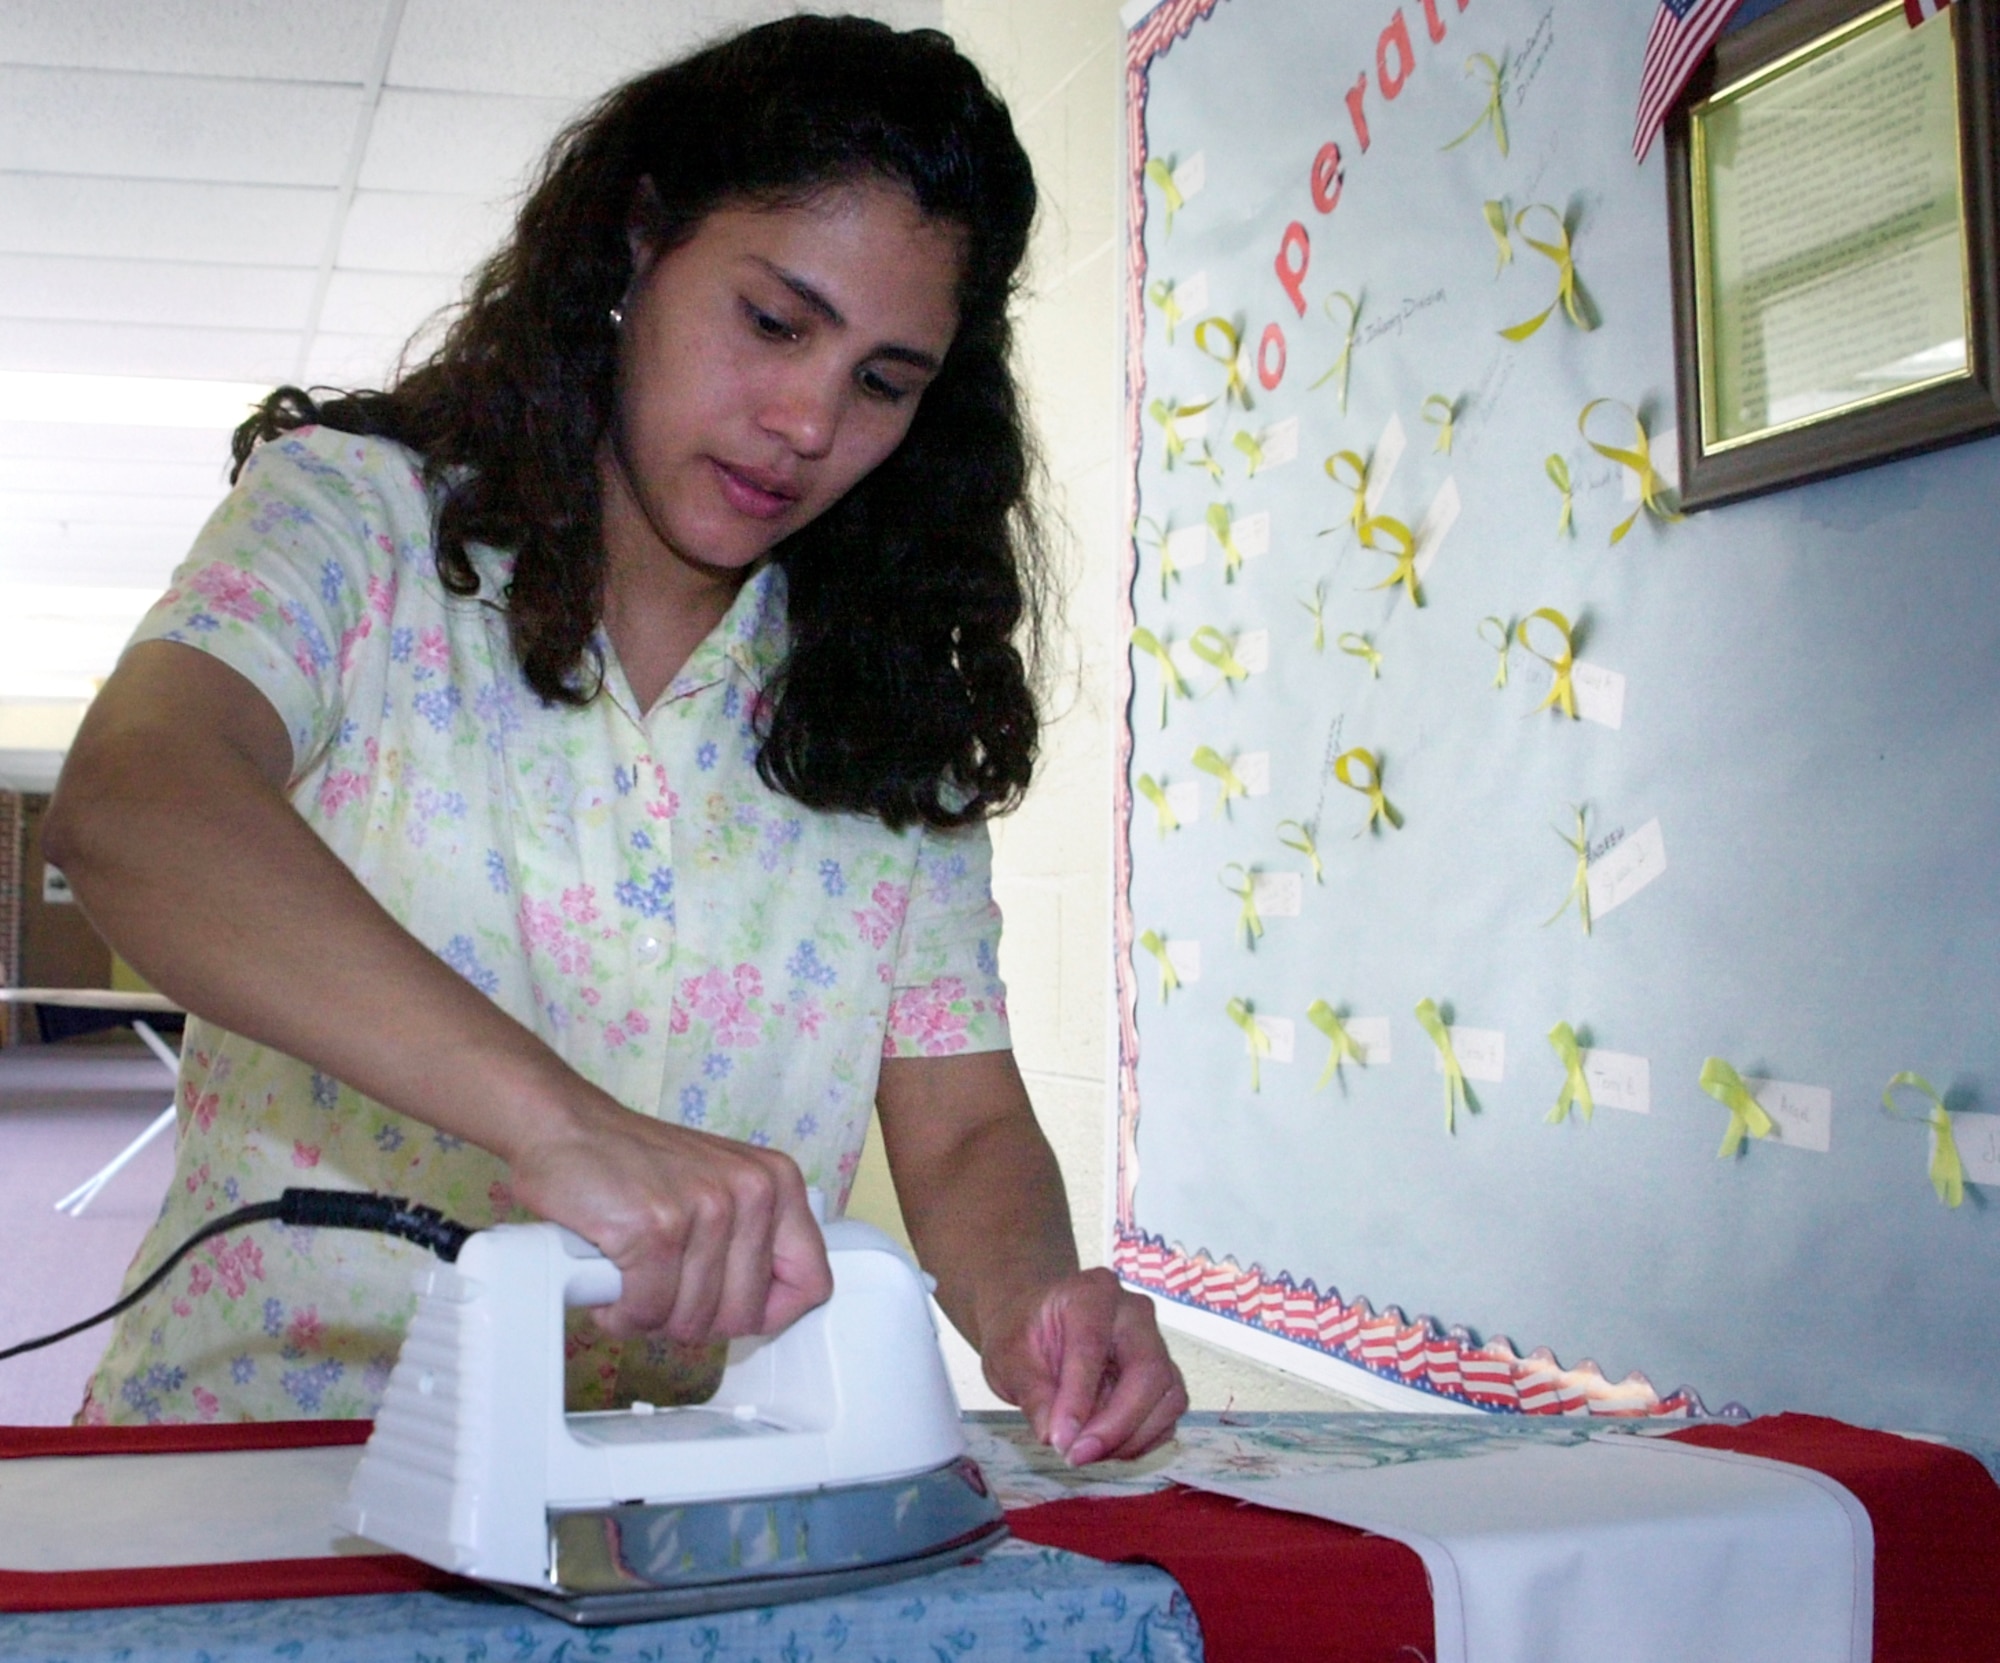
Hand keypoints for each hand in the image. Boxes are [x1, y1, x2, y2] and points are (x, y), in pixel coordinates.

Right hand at [508, 1090, 831, 1343]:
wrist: (564, 1125)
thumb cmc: (633, 1161)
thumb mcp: (718, 1184)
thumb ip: (749, 1237)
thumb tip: (766, 1307)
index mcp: (777, 1183)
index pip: (811, 1283)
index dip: (770, 1314)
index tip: (731, 1311)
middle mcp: (751, 1193)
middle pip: (745, 1315)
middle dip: (697, 1321)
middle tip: (664, 1293)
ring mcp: (705, 1210)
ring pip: (693, 1321)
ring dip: (652, 1316)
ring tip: (633, 1279)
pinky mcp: (655, 1230)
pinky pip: (646, 1313)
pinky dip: (621, 1313)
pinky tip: (609, 1285)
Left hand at [979, 1268, 1187, 1465]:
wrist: (1036, 1328)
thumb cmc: (1022, 1335)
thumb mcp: (1007, 1357)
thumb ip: (1032, 1393)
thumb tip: (1053, 1436)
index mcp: (1092, 1292)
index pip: (1093, 1345)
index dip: (1078, 1397)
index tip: (1058, 1440)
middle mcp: (1134, 1313)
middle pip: (1148, 1371)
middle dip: (1116, 1424)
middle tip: (1076, 1456)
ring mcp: (1155, 1345)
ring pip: (1168, 1398)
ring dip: (1129, 1438)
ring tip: (1083, 1453)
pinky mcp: (1163, 1379)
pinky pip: (1166, 1417)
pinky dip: (1138, 1442)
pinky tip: (1101, 1448)